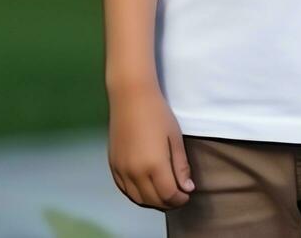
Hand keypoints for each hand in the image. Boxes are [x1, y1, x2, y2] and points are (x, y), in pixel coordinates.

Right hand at [107, 82, 195, 209]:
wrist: (131, 98)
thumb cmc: (158, 114)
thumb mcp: (175, 138)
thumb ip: (181, 166)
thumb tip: (187, 188)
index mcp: (153, 165)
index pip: (168, 195)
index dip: (180, 199)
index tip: (187, 195)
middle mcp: (135, 173)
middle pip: (153, 200)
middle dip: (168, 202)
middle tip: (179, 196)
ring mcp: (121, 170)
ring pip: (137, 198)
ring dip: (152, 201)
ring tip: (164, 194)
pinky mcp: (112, 166)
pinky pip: (124, 190)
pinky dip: (137, 194)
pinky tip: (146, 189)